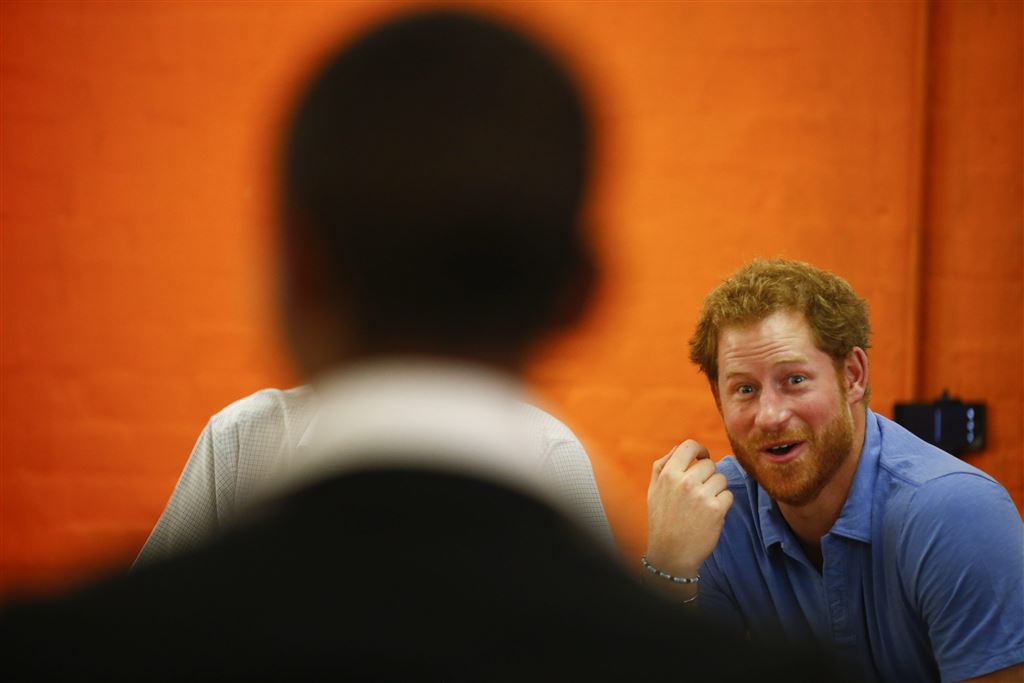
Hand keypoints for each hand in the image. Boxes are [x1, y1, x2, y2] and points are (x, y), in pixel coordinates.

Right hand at [645, 440, 732, 576]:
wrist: (671, 553)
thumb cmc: (662, 521)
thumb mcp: (654, 491)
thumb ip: (662, 466)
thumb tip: (678, 448)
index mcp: (669, 474)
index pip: (689, 446)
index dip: (700, 449)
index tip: (703, 456)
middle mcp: (685, 482)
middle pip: (710, 464)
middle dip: (708, 476)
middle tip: (701, 492)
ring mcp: (702, 495)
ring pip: (721, 479)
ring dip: (717, 490)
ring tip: (705, 504)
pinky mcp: (717, 510)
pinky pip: (729, 495)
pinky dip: (723, 504)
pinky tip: (711, 514)